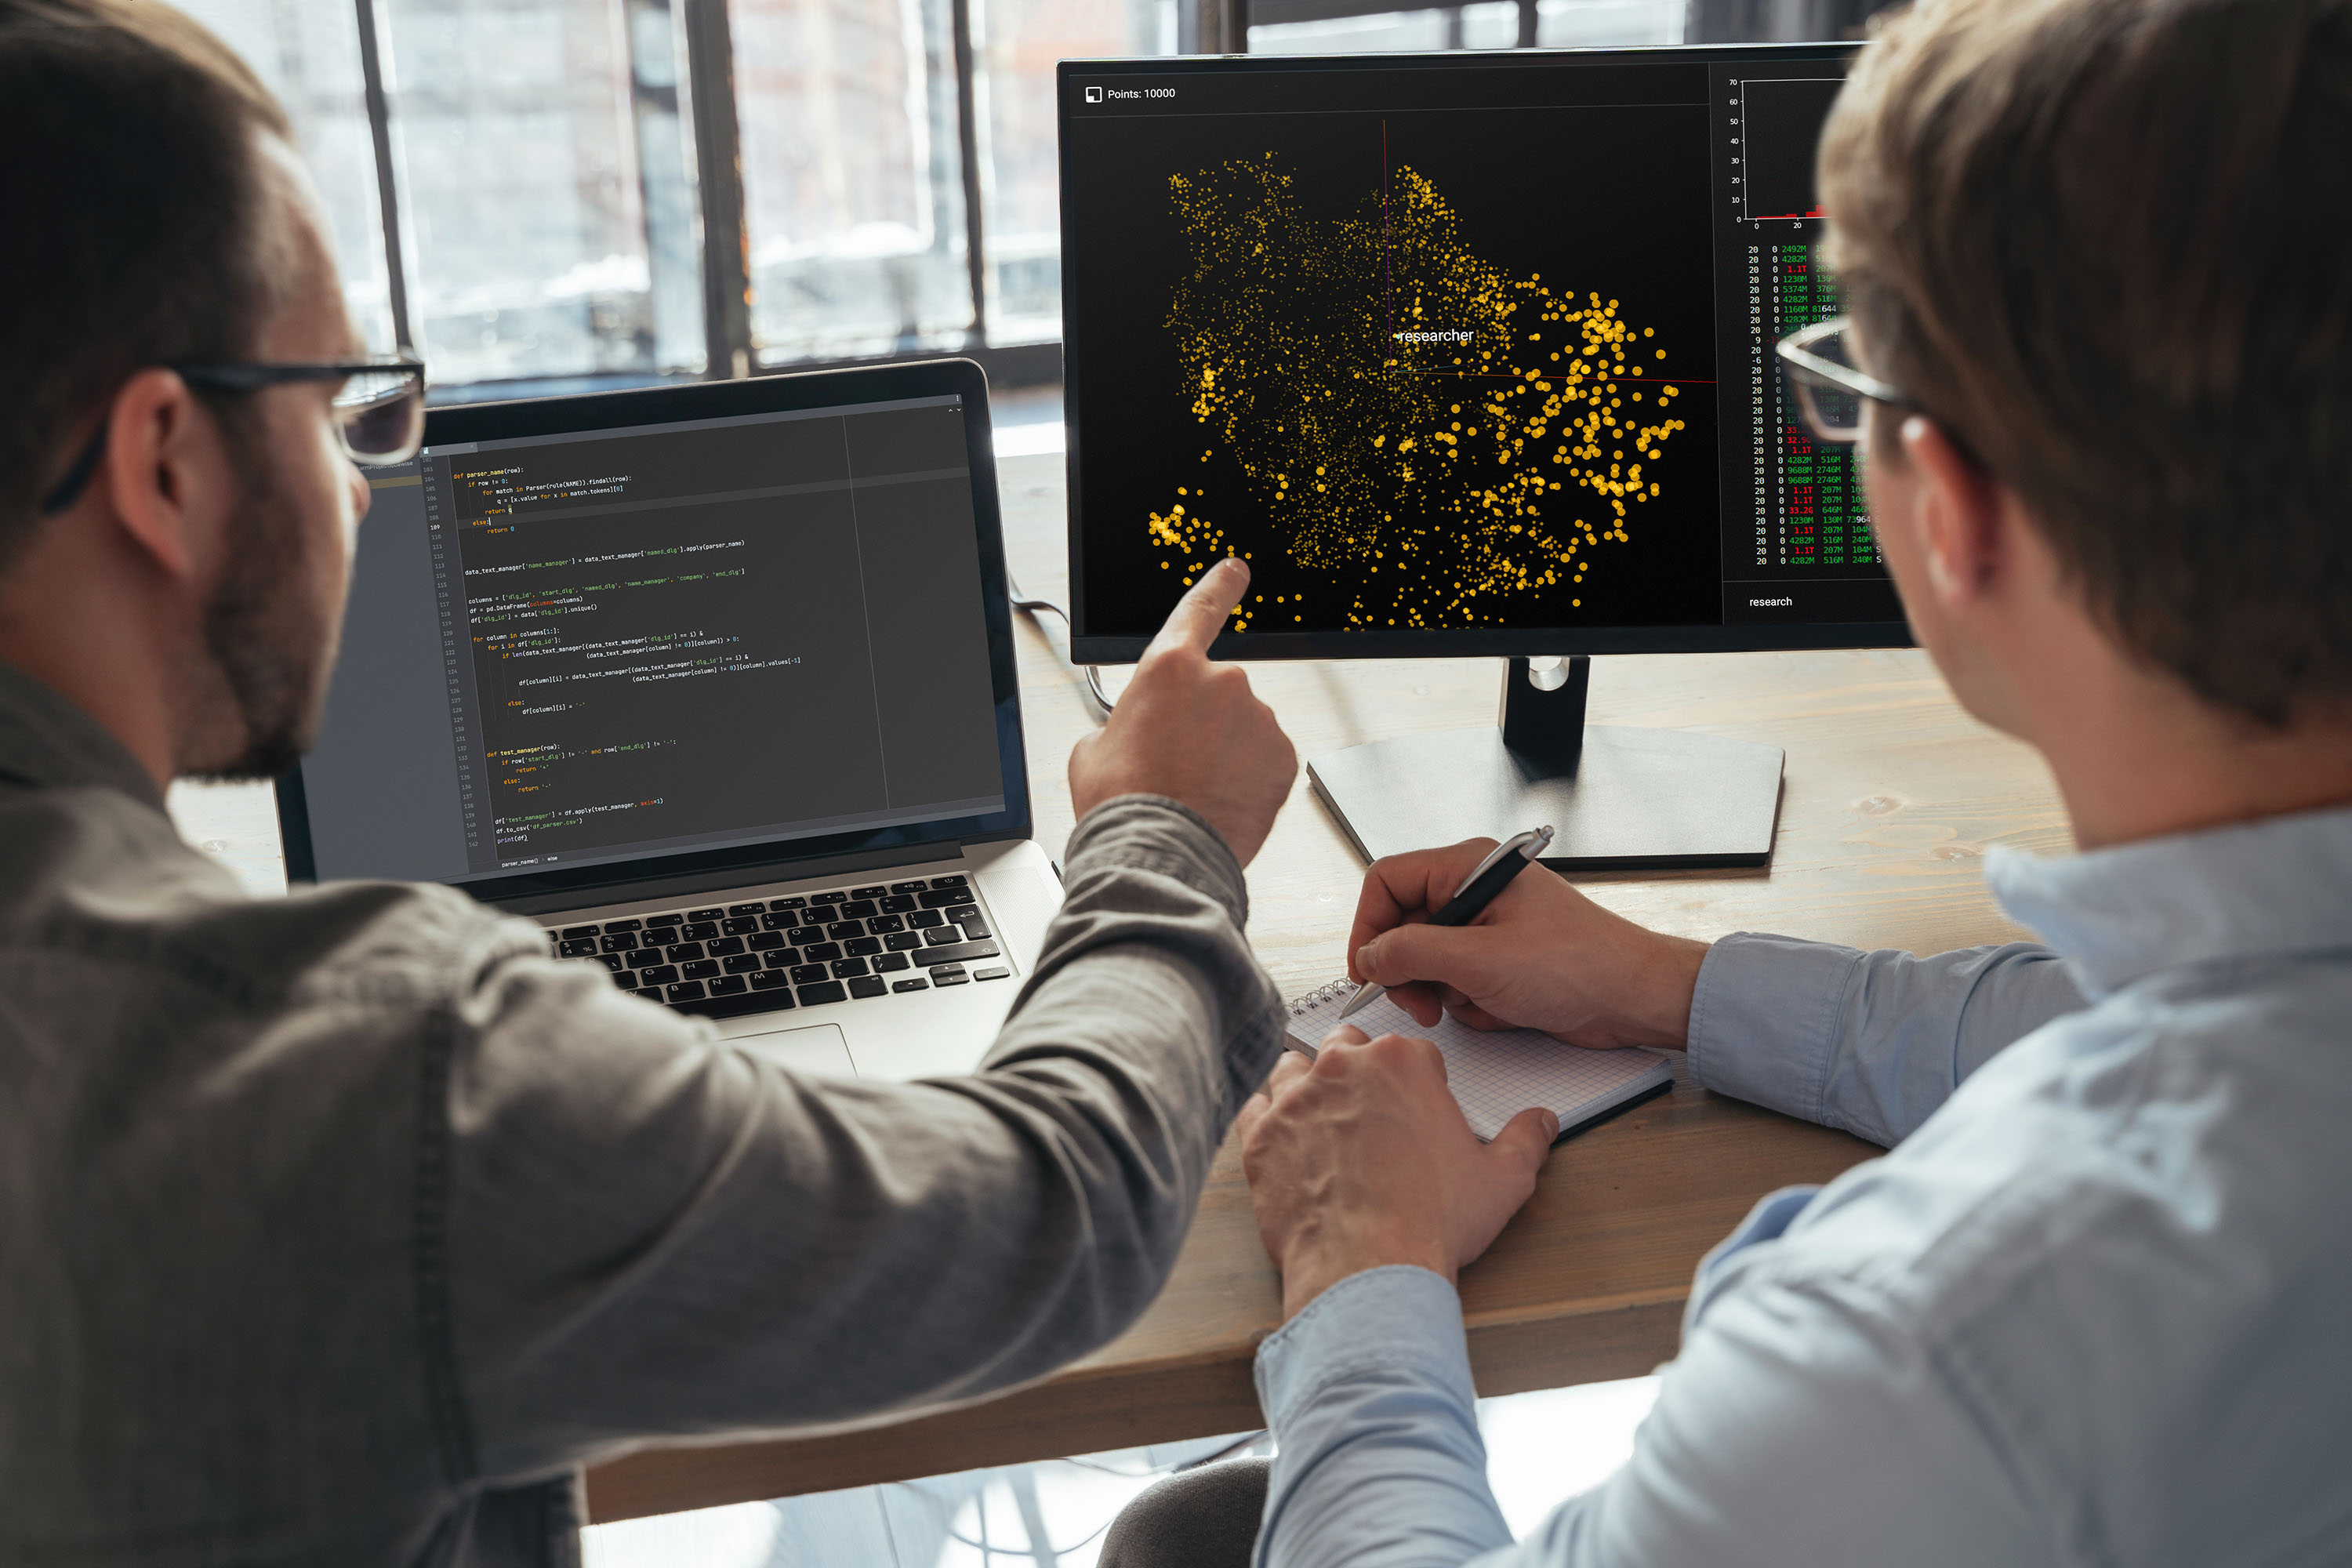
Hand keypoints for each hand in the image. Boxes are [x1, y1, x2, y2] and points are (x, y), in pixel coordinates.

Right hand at [1068, 557, 1296, 865]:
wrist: (1160, 855)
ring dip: (1226, 751)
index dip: (1220, 586)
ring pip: (1244, 727)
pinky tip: (1222, 799)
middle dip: (1202, 722)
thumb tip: (1137, 729)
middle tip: (1175, 764)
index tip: (1236, 571)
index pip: (1200, 608)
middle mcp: (1222, 681)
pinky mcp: (1283, 756)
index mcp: (1168, 667)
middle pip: (1217, 690)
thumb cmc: (1124, 804)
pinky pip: (1266, 758)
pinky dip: (1249, 776)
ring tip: (1196, 790)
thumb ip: (1125, 719)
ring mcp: (1258, 718)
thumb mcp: (1094, 749)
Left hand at [1238, 1028, 1557, 1319]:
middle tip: (1371, 1110)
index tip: (1419, 1108)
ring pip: (1293, 1067)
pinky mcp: (1260, 1136)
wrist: (1368, 1268)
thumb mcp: (1502, 1180)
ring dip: (1308, 1086)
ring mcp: (1295, 1098)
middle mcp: (1342, 1067)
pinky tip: (1284, 1140)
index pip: (1411, 1050)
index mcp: (1402, 1063)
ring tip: (1324, 1121)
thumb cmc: (1431, 1222)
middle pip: (1347, 1045)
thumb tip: (1542, 1122)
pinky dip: (1267, 1120)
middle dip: (1358, 1069)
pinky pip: (1254, 1107)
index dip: (1419, 1081)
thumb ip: (1526, 1140)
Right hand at [1349, 839, 1708, 1049]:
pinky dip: (1469, 1003)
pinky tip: (1502, 1009)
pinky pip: (1455, 983)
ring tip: (1475, 1004)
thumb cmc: (1580, 965)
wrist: (1633, 998)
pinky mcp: (1498, 961)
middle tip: (1419, 1002)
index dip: (1368, 926)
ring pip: (1426, 961)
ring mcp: (1486, 928)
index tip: (1366, 969)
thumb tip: (1369, 956)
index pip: (1388, 881)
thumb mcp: (1481, 960)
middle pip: (1402, 925)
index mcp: (1469, 867)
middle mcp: (1474, 891)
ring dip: (1442, 992)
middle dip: (1408, 970)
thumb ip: (1413, 953)